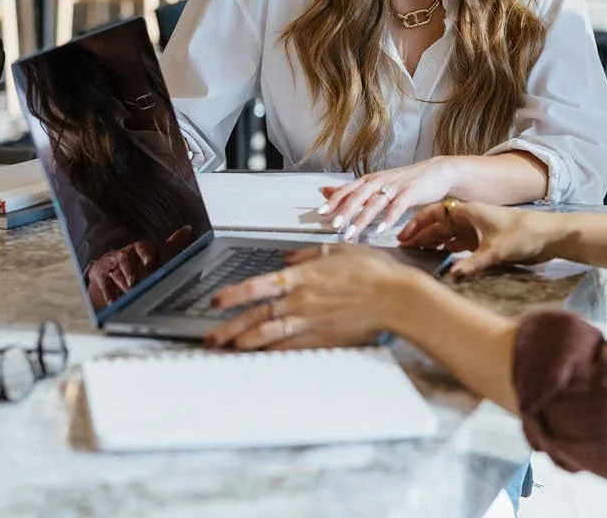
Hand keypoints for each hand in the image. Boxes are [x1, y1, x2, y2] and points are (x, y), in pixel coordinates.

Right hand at [85, 225, 193, 309]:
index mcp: (140, 248)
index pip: (143, 247)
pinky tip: (114, 302)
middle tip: (135, 282)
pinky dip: (109, 294)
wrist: (110, 269)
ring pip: (116, 272)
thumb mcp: (155, 254)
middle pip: (126, 258)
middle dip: (131, 270)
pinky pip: (104, 284)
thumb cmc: (139, 262)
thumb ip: (172, 244)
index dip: (146, 254)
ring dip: (122, 283)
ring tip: (129, 293)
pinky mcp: (101, 275)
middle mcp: (125, 254)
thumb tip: (187, 228)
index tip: (149, 263)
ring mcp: (111, 264)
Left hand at [205, 245, 417, 349]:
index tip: (215, 302)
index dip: (231, 295)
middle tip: (211, 338)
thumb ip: (308, 256)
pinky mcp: (322, 339)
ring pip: (267, 336)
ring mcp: (310, 323)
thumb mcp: (338, 251)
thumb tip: (288, 259)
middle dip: (228, 329)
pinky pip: (290, 348)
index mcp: (301, 277)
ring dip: (244, 343)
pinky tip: (260, 356)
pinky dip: (271, 352)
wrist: (395, 298)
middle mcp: (300, 302)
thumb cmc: (373, 272)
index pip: (255, 287)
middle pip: (254, 317)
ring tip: (229, 349)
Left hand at [319, 157, 462, 239]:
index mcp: (370, 179)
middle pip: (358, 195)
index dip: (334, 200)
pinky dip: (389, 219)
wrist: (437, 172)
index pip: (348, 189)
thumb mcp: (377, 184)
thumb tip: (326, 191)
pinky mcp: (411, 193)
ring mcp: (395, 187)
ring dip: (362, 219)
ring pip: (375, 203)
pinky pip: (398, 207)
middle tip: (334, 225)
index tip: (321, 213)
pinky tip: (382, 230)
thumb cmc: (406, 182)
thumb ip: (353, 191)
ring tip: (352, 233)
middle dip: (345, 211)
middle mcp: (380, 181)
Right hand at [397, 198, 549, 278]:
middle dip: (421, 236)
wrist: (550, 236)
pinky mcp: (485, 241)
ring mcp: (478, 230)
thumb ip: (472, 264)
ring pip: (449, 236)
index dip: (418, 224)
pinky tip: (440, 260)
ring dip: (433, 244)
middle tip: (403, 249)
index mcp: (469, 211)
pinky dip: (448, 251)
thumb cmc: (524, 234)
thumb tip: (452, 276)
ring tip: (416, 256)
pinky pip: (460, 245)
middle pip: (439, 225)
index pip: (435, 214)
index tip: (403, 236)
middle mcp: (471, 218)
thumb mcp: (496, 250)